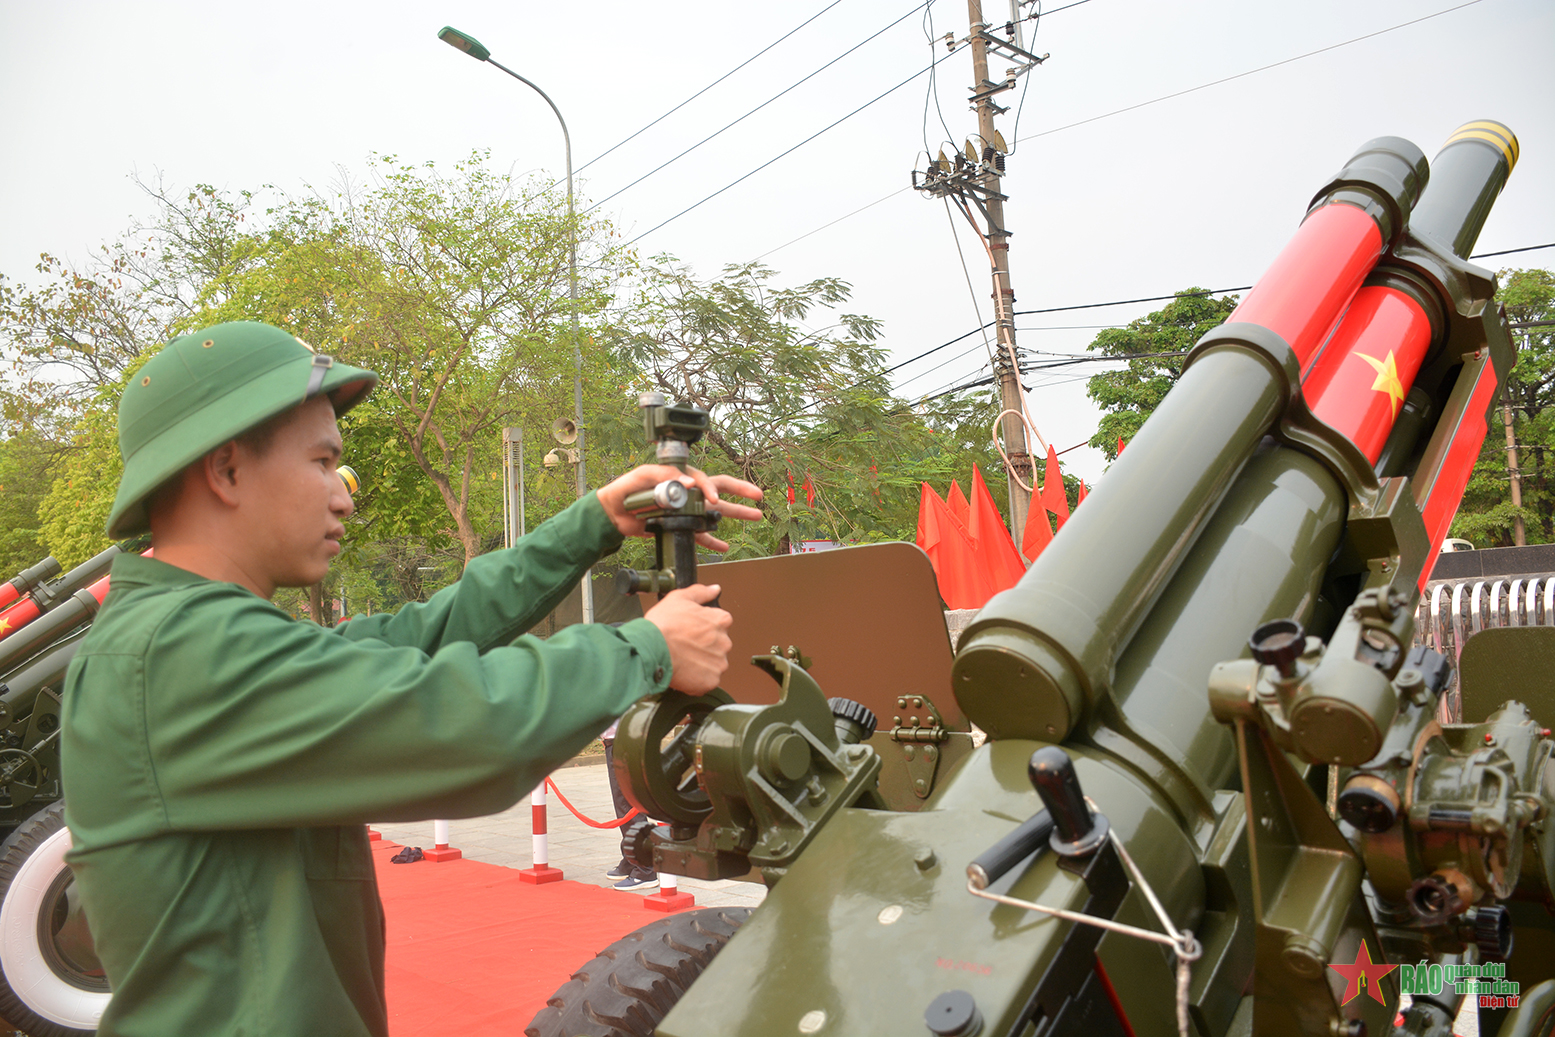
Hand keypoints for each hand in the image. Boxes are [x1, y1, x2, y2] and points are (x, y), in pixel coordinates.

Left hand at [597, 464, 763, 552]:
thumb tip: (690, 482)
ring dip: (737, 514)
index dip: (711, 487)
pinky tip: (724, 547)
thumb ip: (665, 476)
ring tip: (756, 516)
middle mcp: (688, 492)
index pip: (705, 479)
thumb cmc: (625, 491)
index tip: (712, 498)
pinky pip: (701, 534)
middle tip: (758, 496)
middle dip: (741, 492)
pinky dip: (713, 541)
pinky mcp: (680, 527)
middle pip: (720, 489)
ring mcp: (686, 510)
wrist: (611, 514)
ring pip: (717, 512)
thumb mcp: (643, 476)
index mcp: (681, 477)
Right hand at [643, 584, 733, 693]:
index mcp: (720, 621)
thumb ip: (701, 592)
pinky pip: (707, 681)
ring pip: (713, 663)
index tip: (692, 630)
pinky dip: (697, 679)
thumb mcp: (679, 598)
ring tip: (682, 659)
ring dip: (701, 663)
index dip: (703, 626)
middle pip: (718, 644)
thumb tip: (714, 589)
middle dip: (704, 646)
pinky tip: (684, 671)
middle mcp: (724, 642)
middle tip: (685, 645)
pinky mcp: (711, 681)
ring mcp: (718, 663)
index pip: (720, 623)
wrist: (652, 649)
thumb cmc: (663, 624)